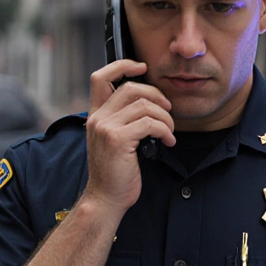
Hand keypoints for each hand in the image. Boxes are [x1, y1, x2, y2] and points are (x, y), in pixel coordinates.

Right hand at [82, 60, 175, 214]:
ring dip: (164, 117)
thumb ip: (122, 120)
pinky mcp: (118, 140)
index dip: (123, 65)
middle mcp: (98, 118)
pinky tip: (168, 141)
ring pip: (144, 105)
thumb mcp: (114, 141)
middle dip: (156, 95)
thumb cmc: (115, 173)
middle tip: (168, 109)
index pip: (100, 77)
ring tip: (169, 131)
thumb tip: (147, 103)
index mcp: (95, 116)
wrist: (105, 199)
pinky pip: (150, 123)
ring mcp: (106, 128)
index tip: (142, 67)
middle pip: (131, 88)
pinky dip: (165, 130)